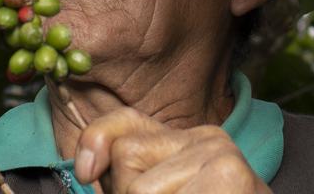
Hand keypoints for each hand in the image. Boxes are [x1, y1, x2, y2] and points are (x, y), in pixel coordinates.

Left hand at [74, 108, 270, 193]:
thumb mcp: (166, 186)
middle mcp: (209, 139)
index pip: (125, 125)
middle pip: (125, 156)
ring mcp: (222, 157)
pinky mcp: (229, 177)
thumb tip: (84, 167)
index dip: (96, 142)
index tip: (84, 171)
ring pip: (137, 189)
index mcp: (192, 140)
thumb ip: (130, 176)